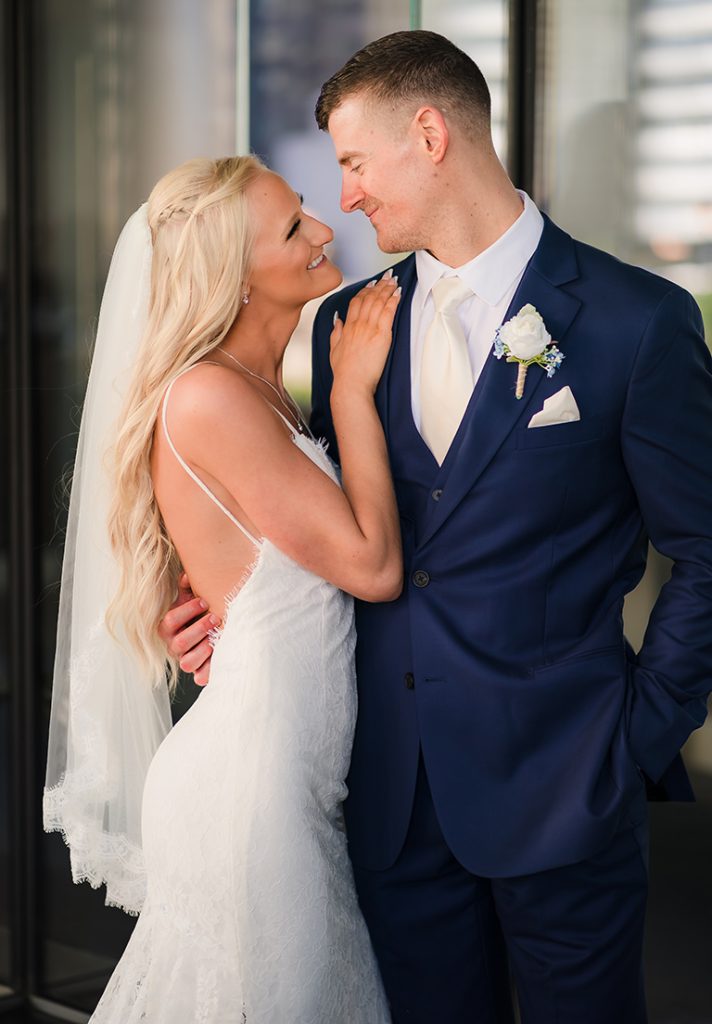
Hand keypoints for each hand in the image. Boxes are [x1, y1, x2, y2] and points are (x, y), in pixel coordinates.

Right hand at [157, 572, 218, 686]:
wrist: (209, 631)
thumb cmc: (198, 612)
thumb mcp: (190, 598)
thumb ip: (187, 587)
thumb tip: (187, 575)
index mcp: (168, 628)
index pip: (170, 621)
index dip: (186, 611)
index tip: (204, 602)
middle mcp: (173, 646)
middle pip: (179, 643)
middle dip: (198, 629)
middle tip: (215, 618)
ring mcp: (185, 660)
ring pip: (187, 663)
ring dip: (204, 649)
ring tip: (217, 637)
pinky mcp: (198, 673)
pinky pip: (200, 677)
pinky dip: (210, 670)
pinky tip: (220, 657)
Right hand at [330, 272, 400, 394]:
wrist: (351, 384)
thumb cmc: (344, 372)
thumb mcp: (334, 350)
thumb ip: (336, 332)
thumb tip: (338, 321)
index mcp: (348, 327)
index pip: (356, 302)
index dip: (364, 291)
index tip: (371, 284)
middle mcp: (358, 325)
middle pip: (369, 298)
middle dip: (379, 285)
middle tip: (387, 277)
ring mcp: (369, 329)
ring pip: (379, 302)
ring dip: (388, 289)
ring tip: (394, 281)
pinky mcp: (381, 335)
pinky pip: (388, 312)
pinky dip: (393, 300)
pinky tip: (398, 293)